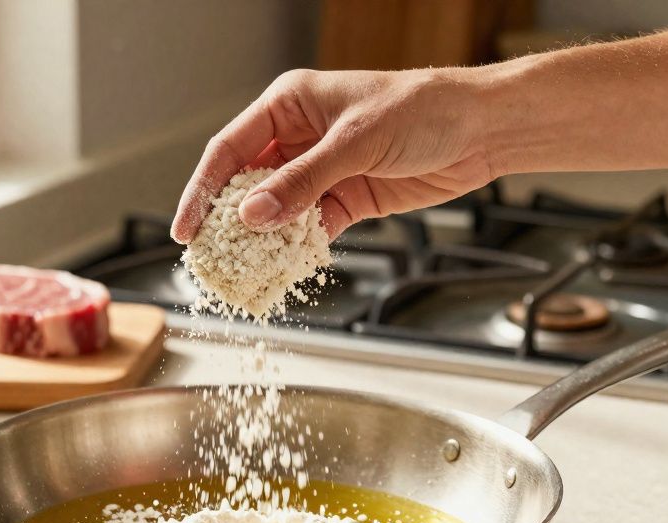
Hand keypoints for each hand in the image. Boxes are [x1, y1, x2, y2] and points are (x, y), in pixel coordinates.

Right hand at [170, 68, 493, 243]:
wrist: (480, 130)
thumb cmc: (422, 110)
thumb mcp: (355, 142)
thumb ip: (303, 181)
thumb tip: (254, 215)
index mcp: (289, 105)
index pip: (230, 149)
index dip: (203, 189)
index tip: (187, 228)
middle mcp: (298, 137)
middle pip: (246, 183)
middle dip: (228, 221)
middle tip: (208, 259)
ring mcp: (320, 171)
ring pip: (275, 211)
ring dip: (262, 241)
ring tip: (241, 273)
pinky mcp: (345, 198)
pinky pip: (308, 229)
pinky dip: (296, 249)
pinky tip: (283, 270)